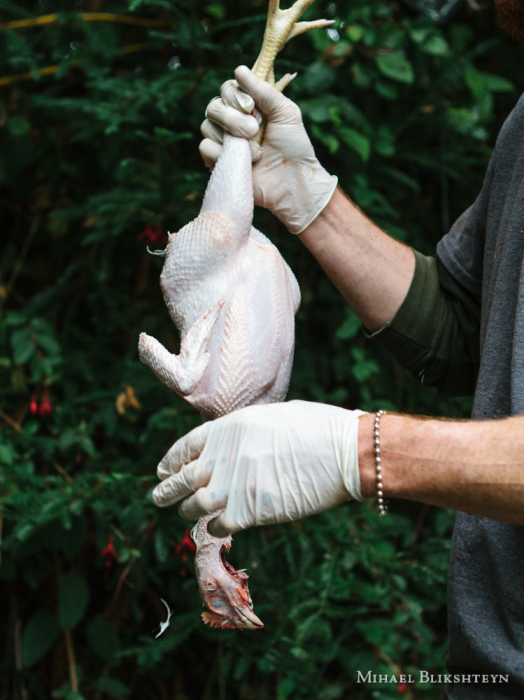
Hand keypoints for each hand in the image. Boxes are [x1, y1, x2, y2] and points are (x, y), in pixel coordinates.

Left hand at [152, 401, 364, 536]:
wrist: (343, 452)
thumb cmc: (317, 428)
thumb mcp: (272, 417)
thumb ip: (245, 432)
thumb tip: (235, 447)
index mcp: (230, 426)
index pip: (187, 445)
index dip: (171, 460)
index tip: (163, 470)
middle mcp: (225, 455)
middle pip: (182, 477)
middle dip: (167, 489)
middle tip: (158, 496)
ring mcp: (235, 484)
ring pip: (195, 504)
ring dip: (188, 511)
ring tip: (186, 514)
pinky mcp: (250, 511)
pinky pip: (218, 525)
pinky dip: (214, 528)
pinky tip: (217, 527)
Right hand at [199, 66, 337, 233]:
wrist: (293, 183)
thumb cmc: (294, 148)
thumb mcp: (286, 112)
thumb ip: (264, 91)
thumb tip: (239, 70)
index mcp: (248, 108)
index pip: (227, 89)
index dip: (234, 95)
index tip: (252, 108)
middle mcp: (232, 123)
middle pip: (213, 106)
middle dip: (232, 117)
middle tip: (254, 130)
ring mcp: (223, 143)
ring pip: (206, 126)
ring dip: (232, 138)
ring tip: (257, 152)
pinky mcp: (218, 163)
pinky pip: (205, 148)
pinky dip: (222, 153)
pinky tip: (244, 163)